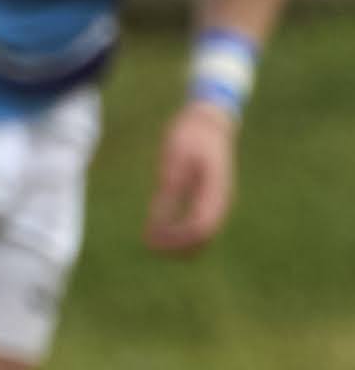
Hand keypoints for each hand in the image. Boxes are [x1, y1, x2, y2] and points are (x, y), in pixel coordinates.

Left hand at [146, 100, 239, 252]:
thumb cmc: (190, 138)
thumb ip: (167, 193)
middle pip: (203, 237)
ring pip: (203, 235)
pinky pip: (199, 225)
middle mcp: (221, 201)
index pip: (200, 227)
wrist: (209, 123)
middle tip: (148, 245)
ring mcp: (218, 201)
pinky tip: (159, 230)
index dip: (177, 240)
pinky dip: (182, 233)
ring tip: (151, 240)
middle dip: (177, 246)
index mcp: (214, 191)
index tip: (152, 242)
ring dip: (180, 243)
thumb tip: (157, 225)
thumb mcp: (172, 162)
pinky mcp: (210, 199)